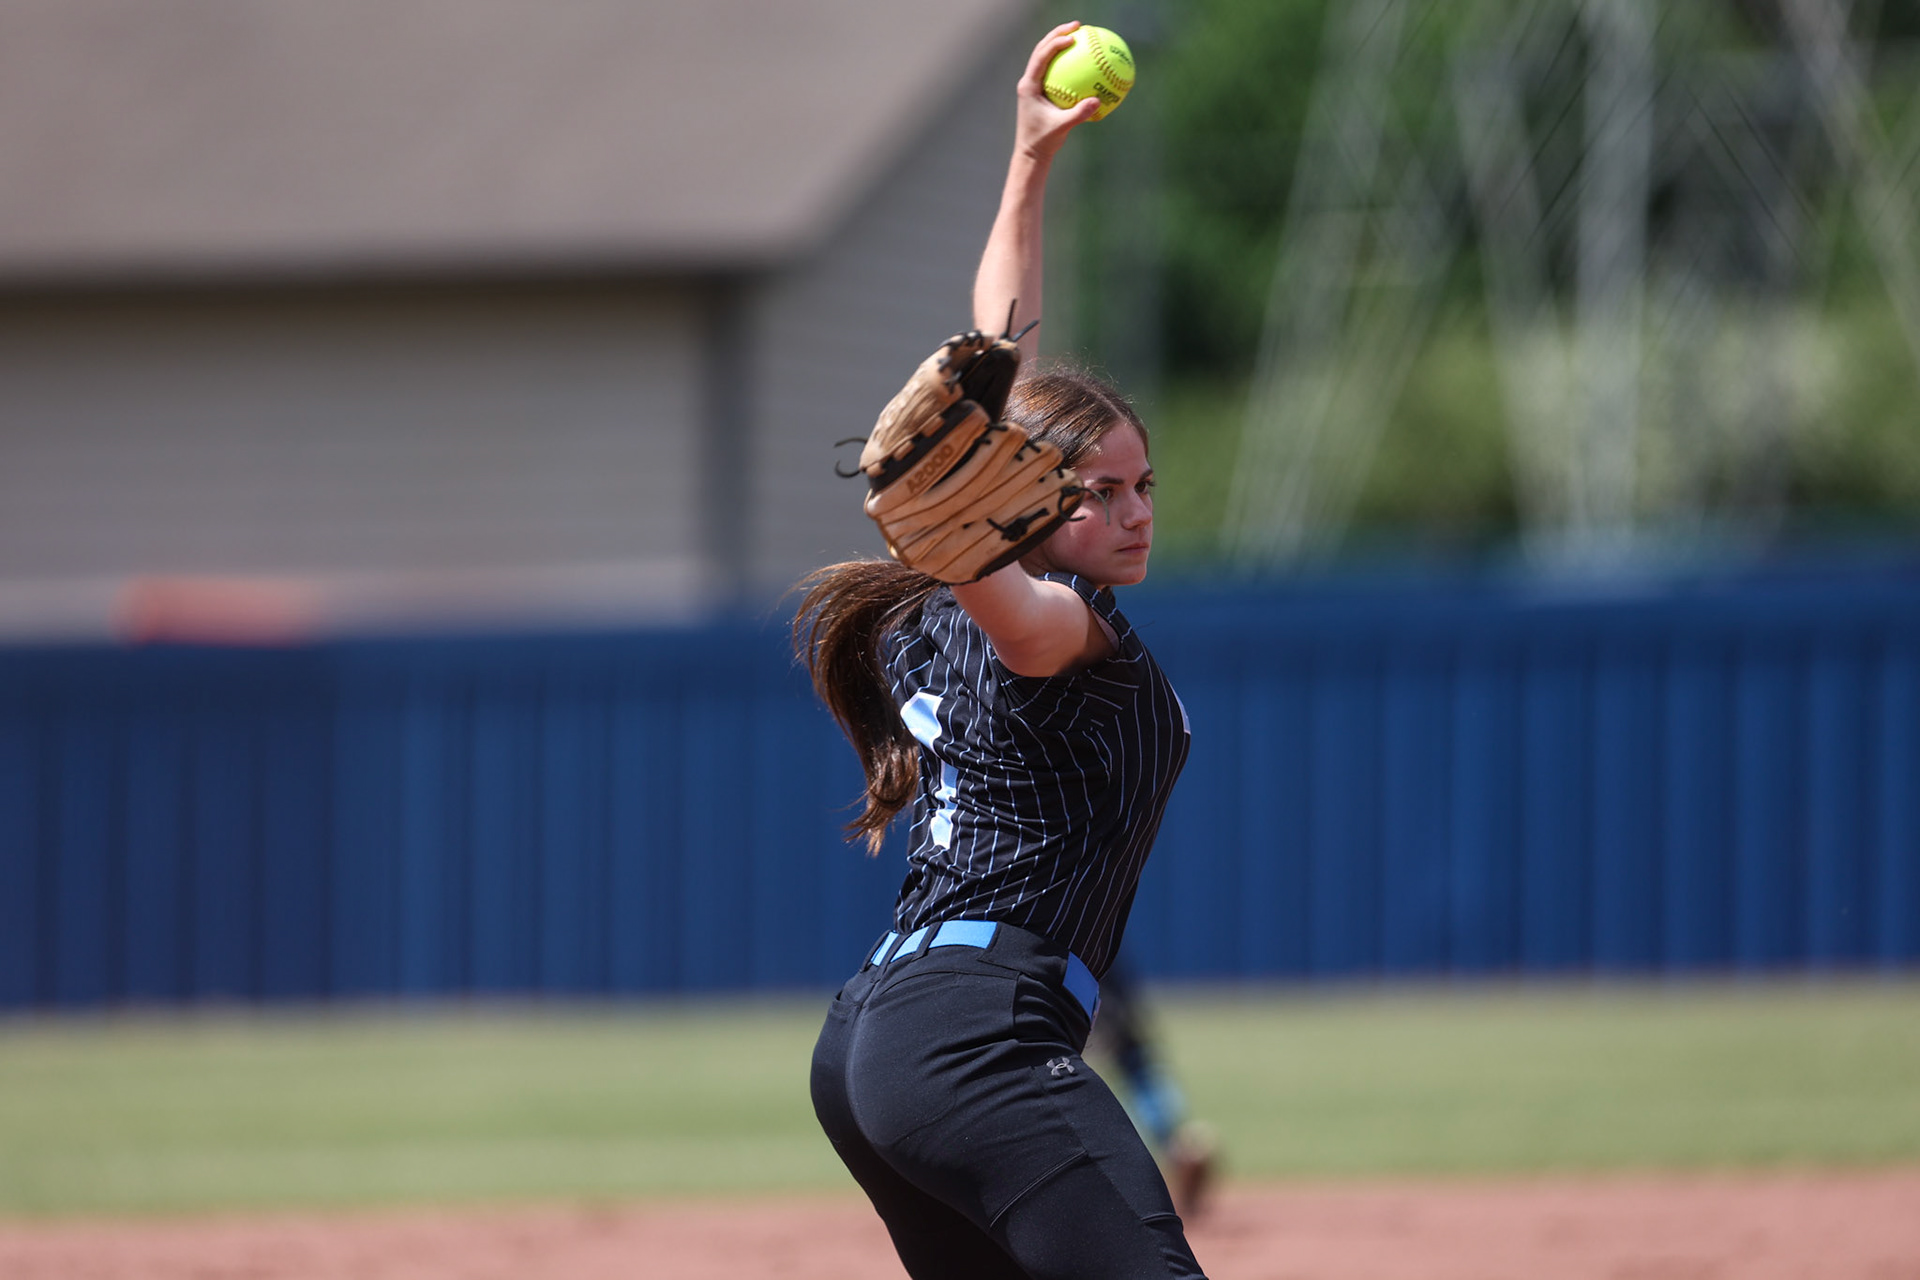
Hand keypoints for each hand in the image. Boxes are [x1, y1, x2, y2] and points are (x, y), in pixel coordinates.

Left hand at [1015, 22, 1101, 163]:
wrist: (1031, 153)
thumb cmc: (1043, 141)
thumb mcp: (1062, 128)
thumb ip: (1079, 114)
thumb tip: (1098, 101)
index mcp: (1029, 86)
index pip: (1041, 57)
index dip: (1055, 43)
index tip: (1073, 38)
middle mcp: (1029, 81)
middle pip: (1042, 49)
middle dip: (1058, 34)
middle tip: (1078, 26)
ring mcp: (1034, 85)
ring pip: (1046, 57)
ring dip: (1060, 43)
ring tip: (1079, 34)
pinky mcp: (1041, 91)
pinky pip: (1055, 71)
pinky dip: (1067, 63)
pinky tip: (1083, 60)